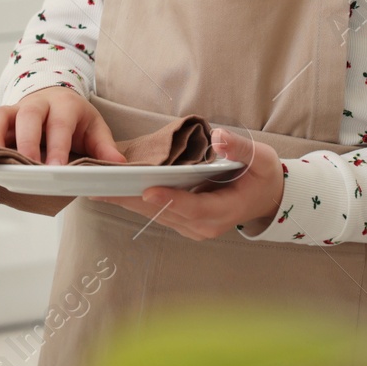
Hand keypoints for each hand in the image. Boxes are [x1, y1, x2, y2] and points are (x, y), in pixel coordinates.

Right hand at [0, 87, 126, 165]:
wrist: (55, 97)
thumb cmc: (73, 118)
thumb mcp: (94, 128)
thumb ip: (104, 147)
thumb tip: (119, 166)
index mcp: (62, 106)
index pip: (58, 124)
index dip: (56, 145)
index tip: (55, 168)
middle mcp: (34, 106)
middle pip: (26, 116)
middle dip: (25, 140)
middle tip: (27, 165)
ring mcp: (11, 113)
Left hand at [89, 129, 284, 239]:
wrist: (267, 197)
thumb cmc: (262, 176)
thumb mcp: (260, 158)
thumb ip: (239, 148)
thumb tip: (220, 138)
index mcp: (224, 210)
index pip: (193, 207)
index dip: (170, 199)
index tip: (147, 190)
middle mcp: (205, 225)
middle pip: (164, 212)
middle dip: (133, 199)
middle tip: (103, 187)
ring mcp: (193, 227)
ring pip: (155, 214)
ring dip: (128, 201)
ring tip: (99, 187)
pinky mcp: (184, 222)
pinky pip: (156, 212)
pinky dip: (135, 201)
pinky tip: (115, 190)